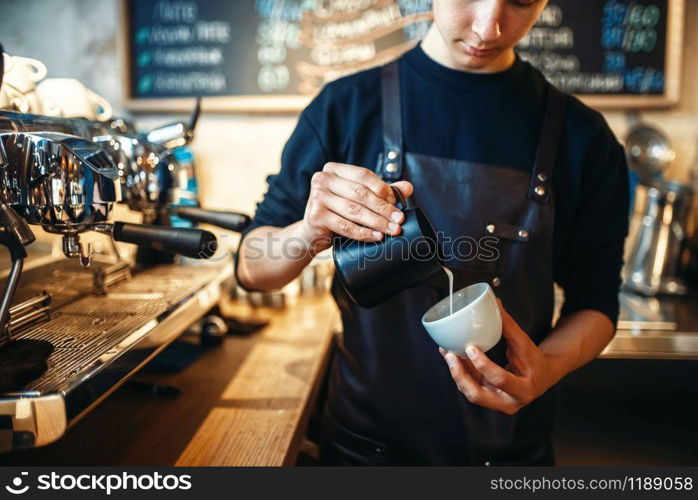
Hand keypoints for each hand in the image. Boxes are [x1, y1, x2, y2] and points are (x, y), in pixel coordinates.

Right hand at [298, 162, 413, 254]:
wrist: (312, 232)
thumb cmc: (337, 212)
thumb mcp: (358, 198)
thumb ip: (381, 191)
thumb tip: (408, 187)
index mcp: (333, 169)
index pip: (363, 175)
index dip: (382, 188)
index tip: (397, 202)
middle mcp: (322, 179)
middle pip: (360, 193)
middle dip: (383, 208)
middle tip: (400, 219)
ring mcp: (317, 197)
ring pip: (354, 210)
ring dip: (377, 221)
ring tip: (392, 229)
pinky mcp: (315, 216)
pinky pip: (345, 226)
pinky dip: (363, 233)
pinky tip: (377, 236)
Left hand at [439, 299, 557, 414]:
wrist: (541, 377)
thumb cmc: (533, 360)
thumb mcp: (524, 343)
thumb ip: (508, 325)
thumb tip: (494, 302)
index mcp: (523, 390)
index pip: (499, 379)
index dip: (483, 365)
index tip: (470, 348)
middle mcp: (508, 402)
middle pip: (477, 395)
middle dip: (460, 376)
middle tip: (451, 355)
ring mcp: (496, 403)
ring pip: (470, 392)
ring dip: (456, 372)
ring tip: (447, 352)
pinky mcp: (487, 397)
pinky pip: (470, 386)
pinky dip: (460, 371)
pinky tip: (451, 356)